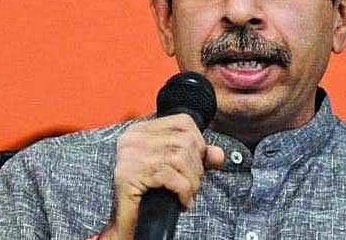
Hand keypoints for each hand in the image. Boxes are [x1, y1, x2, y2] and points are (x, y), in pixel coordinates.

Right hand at [101, 114, 224, 239]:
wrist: (127, 221)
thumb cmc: (148, 194)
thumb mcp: (175, 169)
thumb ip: (196, 157)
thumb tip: (218, 154)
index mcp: (141, 130)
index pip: (182, 122)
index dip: (198, 143)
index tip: (197, 163)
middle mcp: (133, 138)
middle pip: (184, 141)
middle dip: (196, 166)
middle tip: (192, 184)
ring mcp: (129, 154)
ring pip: (180, 158)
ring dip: (192, 180)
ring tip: (189, 193)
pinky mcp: (128, 174)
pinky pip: (170, 176)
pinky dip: (184, 190)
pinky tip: (183, 201)